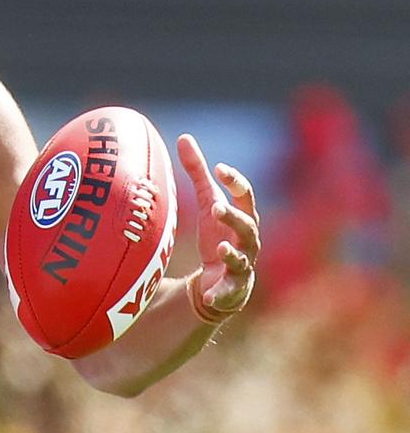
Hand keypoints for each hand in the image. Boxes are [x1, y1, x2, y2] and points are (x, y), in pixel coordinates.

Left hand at [177, 134, 260, 312]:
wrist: (220, 279)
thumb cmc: (217, 234)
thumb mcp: (206, 202)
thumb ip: (197, 172)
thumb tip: (184, 137)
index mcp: (242, 217)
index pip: (246, 196)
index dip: (236, 182)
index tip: (219, 168)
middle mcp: (248, 240)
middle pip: (247, 226)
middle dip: (233, 217)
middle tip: (215, 207)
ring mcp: (243, 265)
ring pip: (242, 258)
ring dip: (232, 253)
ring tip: (220, 249)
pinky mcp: (233, 288)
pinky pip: (228, 291)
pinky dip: (219, 293)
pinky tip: (208, 295)